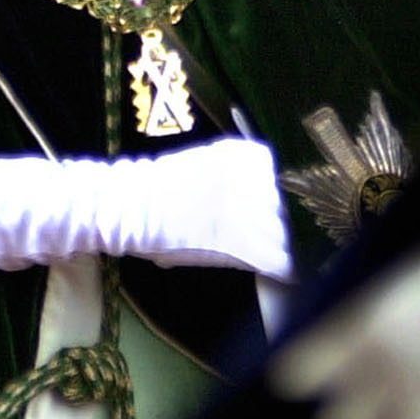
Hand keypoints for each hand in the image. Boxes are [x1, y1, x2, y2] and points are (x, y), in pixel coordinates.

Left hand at [100, 136, 294, 281]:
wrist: (134, 203)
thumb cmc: (162, 242)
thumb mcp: (207, 260)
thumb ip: (241, 257)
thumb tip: (263, 254)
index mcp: (247, 241)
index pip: (285, 259)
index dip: (284, 266)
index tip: (282, 267)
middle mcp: (255, 206)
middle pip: (284, 226)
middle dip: (276, 235)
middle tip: (263, 237)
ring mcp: (248, 174)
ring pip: (276, 193)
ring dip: (268, 202)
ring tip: (251, 207)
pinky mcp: (238, 151)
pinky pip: (263, 162)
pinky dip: (259, 171)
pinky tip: (247, 181)